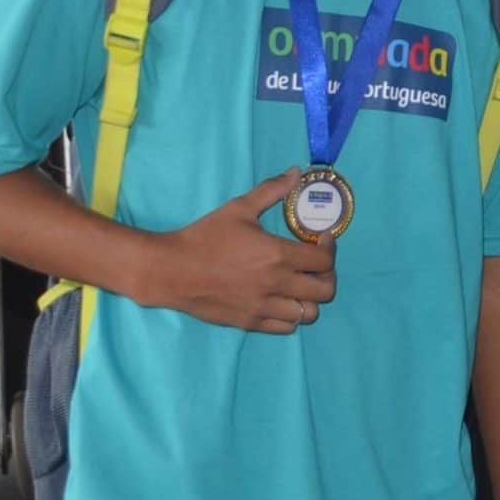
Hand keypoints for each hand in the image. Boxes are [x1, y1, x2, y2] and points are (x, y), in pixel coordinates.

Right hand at [136, 169, 337, 331]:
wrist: (170, 270)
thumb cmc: (204, 237)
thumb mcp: (238, 208)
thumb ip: (271, 191)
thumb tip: (295, 172)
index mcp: (278, 255)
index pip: (324, 261)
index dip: (329, 249)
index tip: (321, 240)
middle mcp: (277, 284)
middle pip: (325, 290)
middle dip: (327, 275)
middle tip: (315, 264)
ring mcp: (264, 307)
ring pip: (309, 313)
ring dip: (310, 298)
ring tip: (299, 284)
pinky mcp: (250, 322)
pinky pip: (286, 327)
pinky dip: (291, 316)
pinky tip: (281, 300)